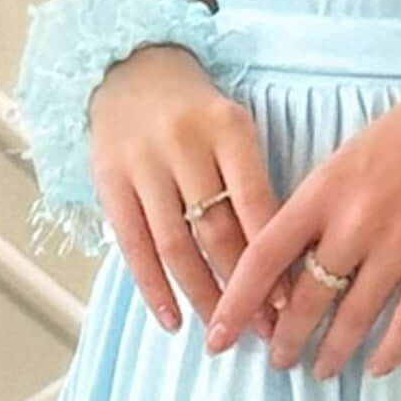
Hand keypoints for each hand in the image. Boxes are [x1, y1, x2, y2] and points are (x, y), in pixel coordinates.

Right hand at [87, 44, 288, 340]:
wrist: (129, 68)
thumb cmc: (196, 112)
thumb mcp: (234, 131)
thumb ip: (253, 185)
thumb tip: (281, 265)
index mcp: (228, 129)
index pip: (256, 206)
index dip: (273, 259)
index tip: (291, 303)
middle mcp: (184, 144)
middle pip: (217, 231)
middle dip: (243, 288)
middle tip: (264, 329)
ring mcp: (143, 164)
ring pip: (176, 246)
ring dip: (201, 296)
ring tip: (223, 332)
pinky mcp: (109, 181)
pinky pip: (133, 245)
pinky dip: (152, 288)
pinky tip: (171, 320)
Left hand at [200, 53, 400, 378]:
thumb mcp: (348, 154)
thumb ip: (319, 203)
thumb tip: (291, 256)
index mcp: (324, 190)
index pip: (265, 256)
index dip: (237, 301)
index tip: (217, 334)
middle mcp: (357, 221)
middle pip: (307, 297)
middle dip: (286, 338)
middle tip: (276, 361)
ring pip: (355, 316)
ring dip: (332, 350)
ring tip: (319, 370)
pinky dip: (391, 349)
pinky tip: (377, 368)